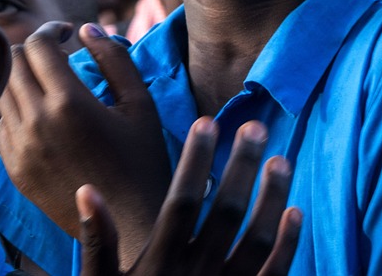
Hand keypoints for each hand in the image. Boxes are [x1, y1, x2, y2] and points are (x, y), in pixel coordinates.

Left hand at [0, 22, 169, 268]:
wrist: (127, 223)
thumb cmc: (142, 159)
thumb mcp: (140, 103)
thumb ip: (114, 58)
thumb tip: (87, 28)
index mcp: (69, 102)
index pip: (38, 45)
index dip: (51, 29)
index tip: (68, 33)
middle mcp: (36, 123)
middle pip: (12, 63)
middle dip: (34, 49)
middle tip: (58, 54)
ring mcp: (20, 150)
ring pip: (1, 92)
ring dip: (22, 77)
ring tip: (49, 82)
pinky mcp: (14, 171)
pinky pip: (2, 125)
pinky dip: (17, 109)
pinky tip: (43, 115)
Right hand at [78, 118, 301, 275]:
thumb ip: (96, 243)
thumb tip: (87, 190)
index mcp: (159, 265)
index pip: (181, 202)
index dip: (195, 160)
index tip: (205, 121)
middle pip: (225, 212)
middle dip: (241, 165)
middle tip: (255, 125)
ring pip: (257, 239)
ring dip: (271, 196)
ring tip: (281, 158)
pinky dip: (287, 244)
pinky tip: (295, 211)